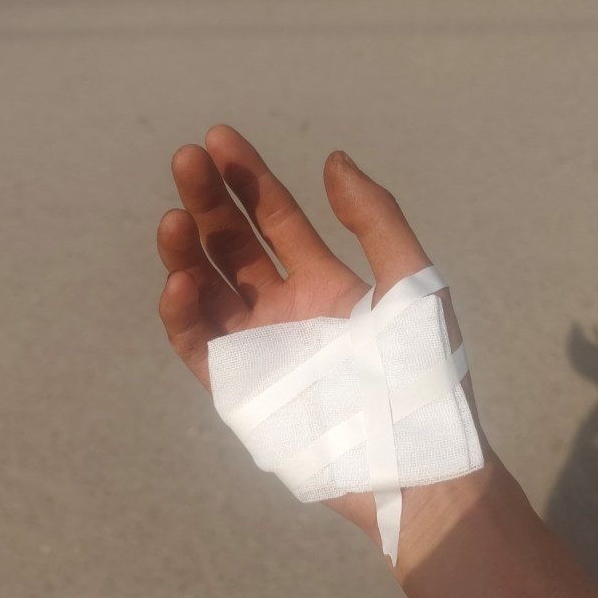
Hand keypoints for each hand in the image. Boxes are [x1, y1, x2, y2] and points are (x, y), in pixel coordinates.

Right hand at [158, 125, 482, 556]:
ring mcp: (258, 348)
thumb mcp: (414, 283)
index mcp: (323, 282)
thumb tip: (335, 160)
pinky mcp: (239, 390)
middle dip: (210, 203)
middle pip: (233, 246)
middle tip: (188, 160)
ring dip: (186, 252)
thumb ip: (377, 221)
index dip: (248, 179)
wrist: (413, 458)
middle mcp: (284, 309)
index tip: (219, 139)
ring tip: (175, 218)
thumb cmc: (422, 371)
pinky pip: (200, 345)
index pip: (275, 220)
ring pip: (206, 290)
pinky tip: (180, 281)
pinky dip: (183, 315)